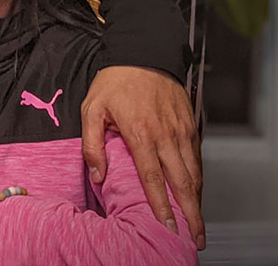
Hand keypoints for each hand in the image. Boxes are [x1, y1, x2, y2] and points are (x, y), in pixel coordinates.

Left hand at [81, 65, 202, 248]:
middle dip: (189, 213)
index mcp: (140, 133)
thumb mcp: (92, 108)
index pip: (153, 178)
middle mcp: (165, 135)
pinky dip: (199, 178)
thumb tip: (98, 175)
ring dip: (197, 200)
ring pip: (194, 173)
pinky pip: (197, 158)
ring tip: (196, 223)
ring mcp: (181, 131)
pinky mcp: (190, 125)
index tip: (166, 227)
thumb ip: (92, 143)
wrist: (143, 53)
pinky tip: (195, 192)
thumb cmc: (114, 81)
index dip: (160, 206)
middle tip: (193, 237)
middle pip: (182, 182)